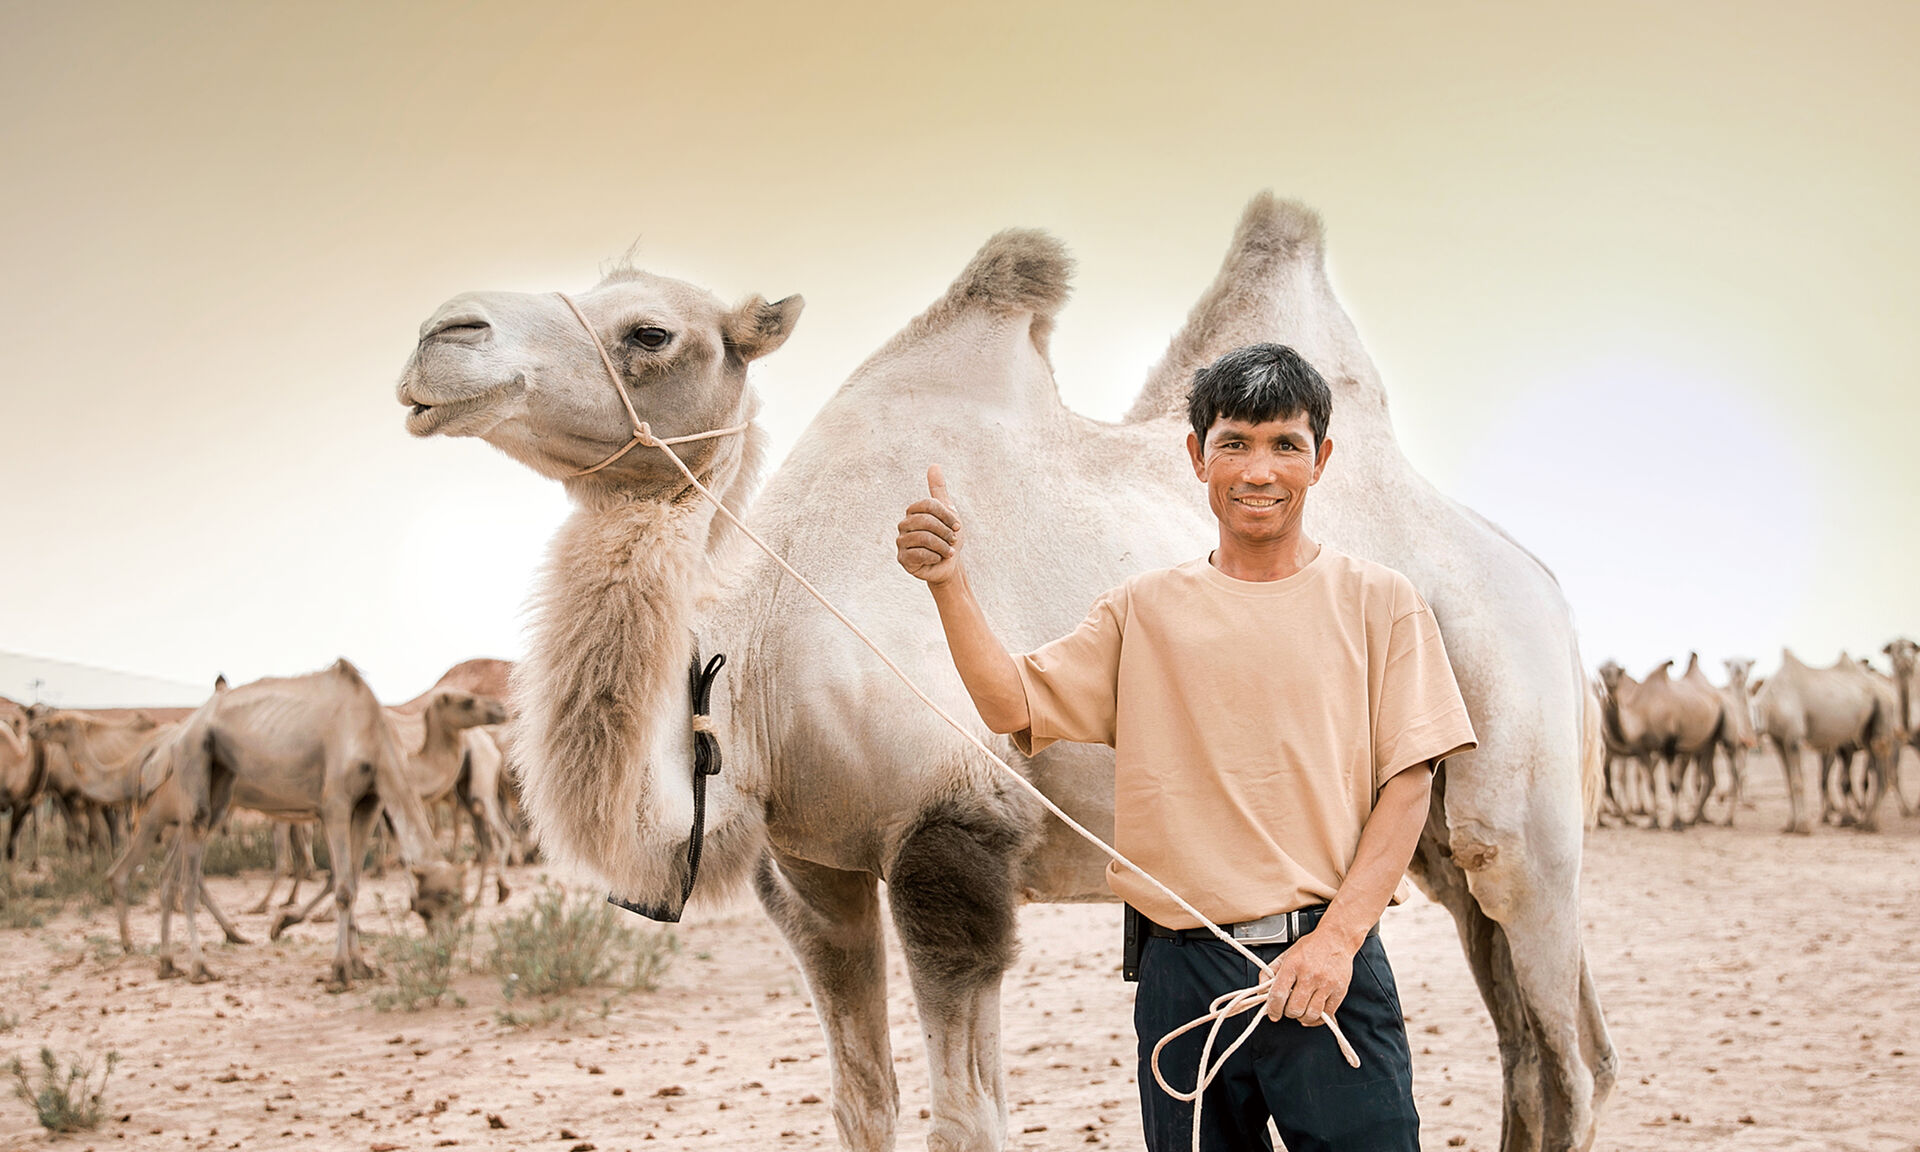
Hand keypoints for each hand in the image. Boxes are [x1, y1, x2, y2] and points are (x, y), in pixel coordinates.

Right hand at [896, 465, 963, 585]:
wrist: (949, 565)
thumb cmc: (948, 537)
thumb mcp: (948, 512)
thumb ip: (938, 490)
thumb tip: (934, 465)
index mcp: (913, 512)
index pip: (929, 505)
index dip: (947, 516)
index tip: (957, 526)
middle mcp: (904, 525)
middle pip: (926, 521)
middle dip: (946, 532)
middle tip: (953, 541)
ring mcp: (901, 542)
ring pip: (924, 538)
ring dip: (942, 546)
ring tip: (948, 551)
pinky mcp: (902, 559)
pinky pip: (919, 554)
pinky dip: (935, 557)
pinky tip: (937, 559)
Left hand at [1262, 929, 1355, 1026]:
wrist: (1336, 938)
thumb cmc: (1311, 947)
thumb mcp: (1286, 955)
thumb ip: (1270, 972)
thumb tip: (1261, 992)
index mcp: (1293, 965)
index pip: (1278, 994)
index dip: (1273, 1008)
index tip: (1273, 1013)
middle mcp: (1310, 975)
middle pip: (1294, 1008)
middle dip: (1288, 1013)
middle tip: (1289, 1009)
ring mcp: (1326, 984)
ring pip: (1311, 1014)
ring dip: (1303, 1018)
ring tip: (1301, 1011)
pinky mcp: (1339, 990)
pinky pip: (1327, 1014)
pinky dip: (1318, 1019)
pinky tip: (1313, 1013)